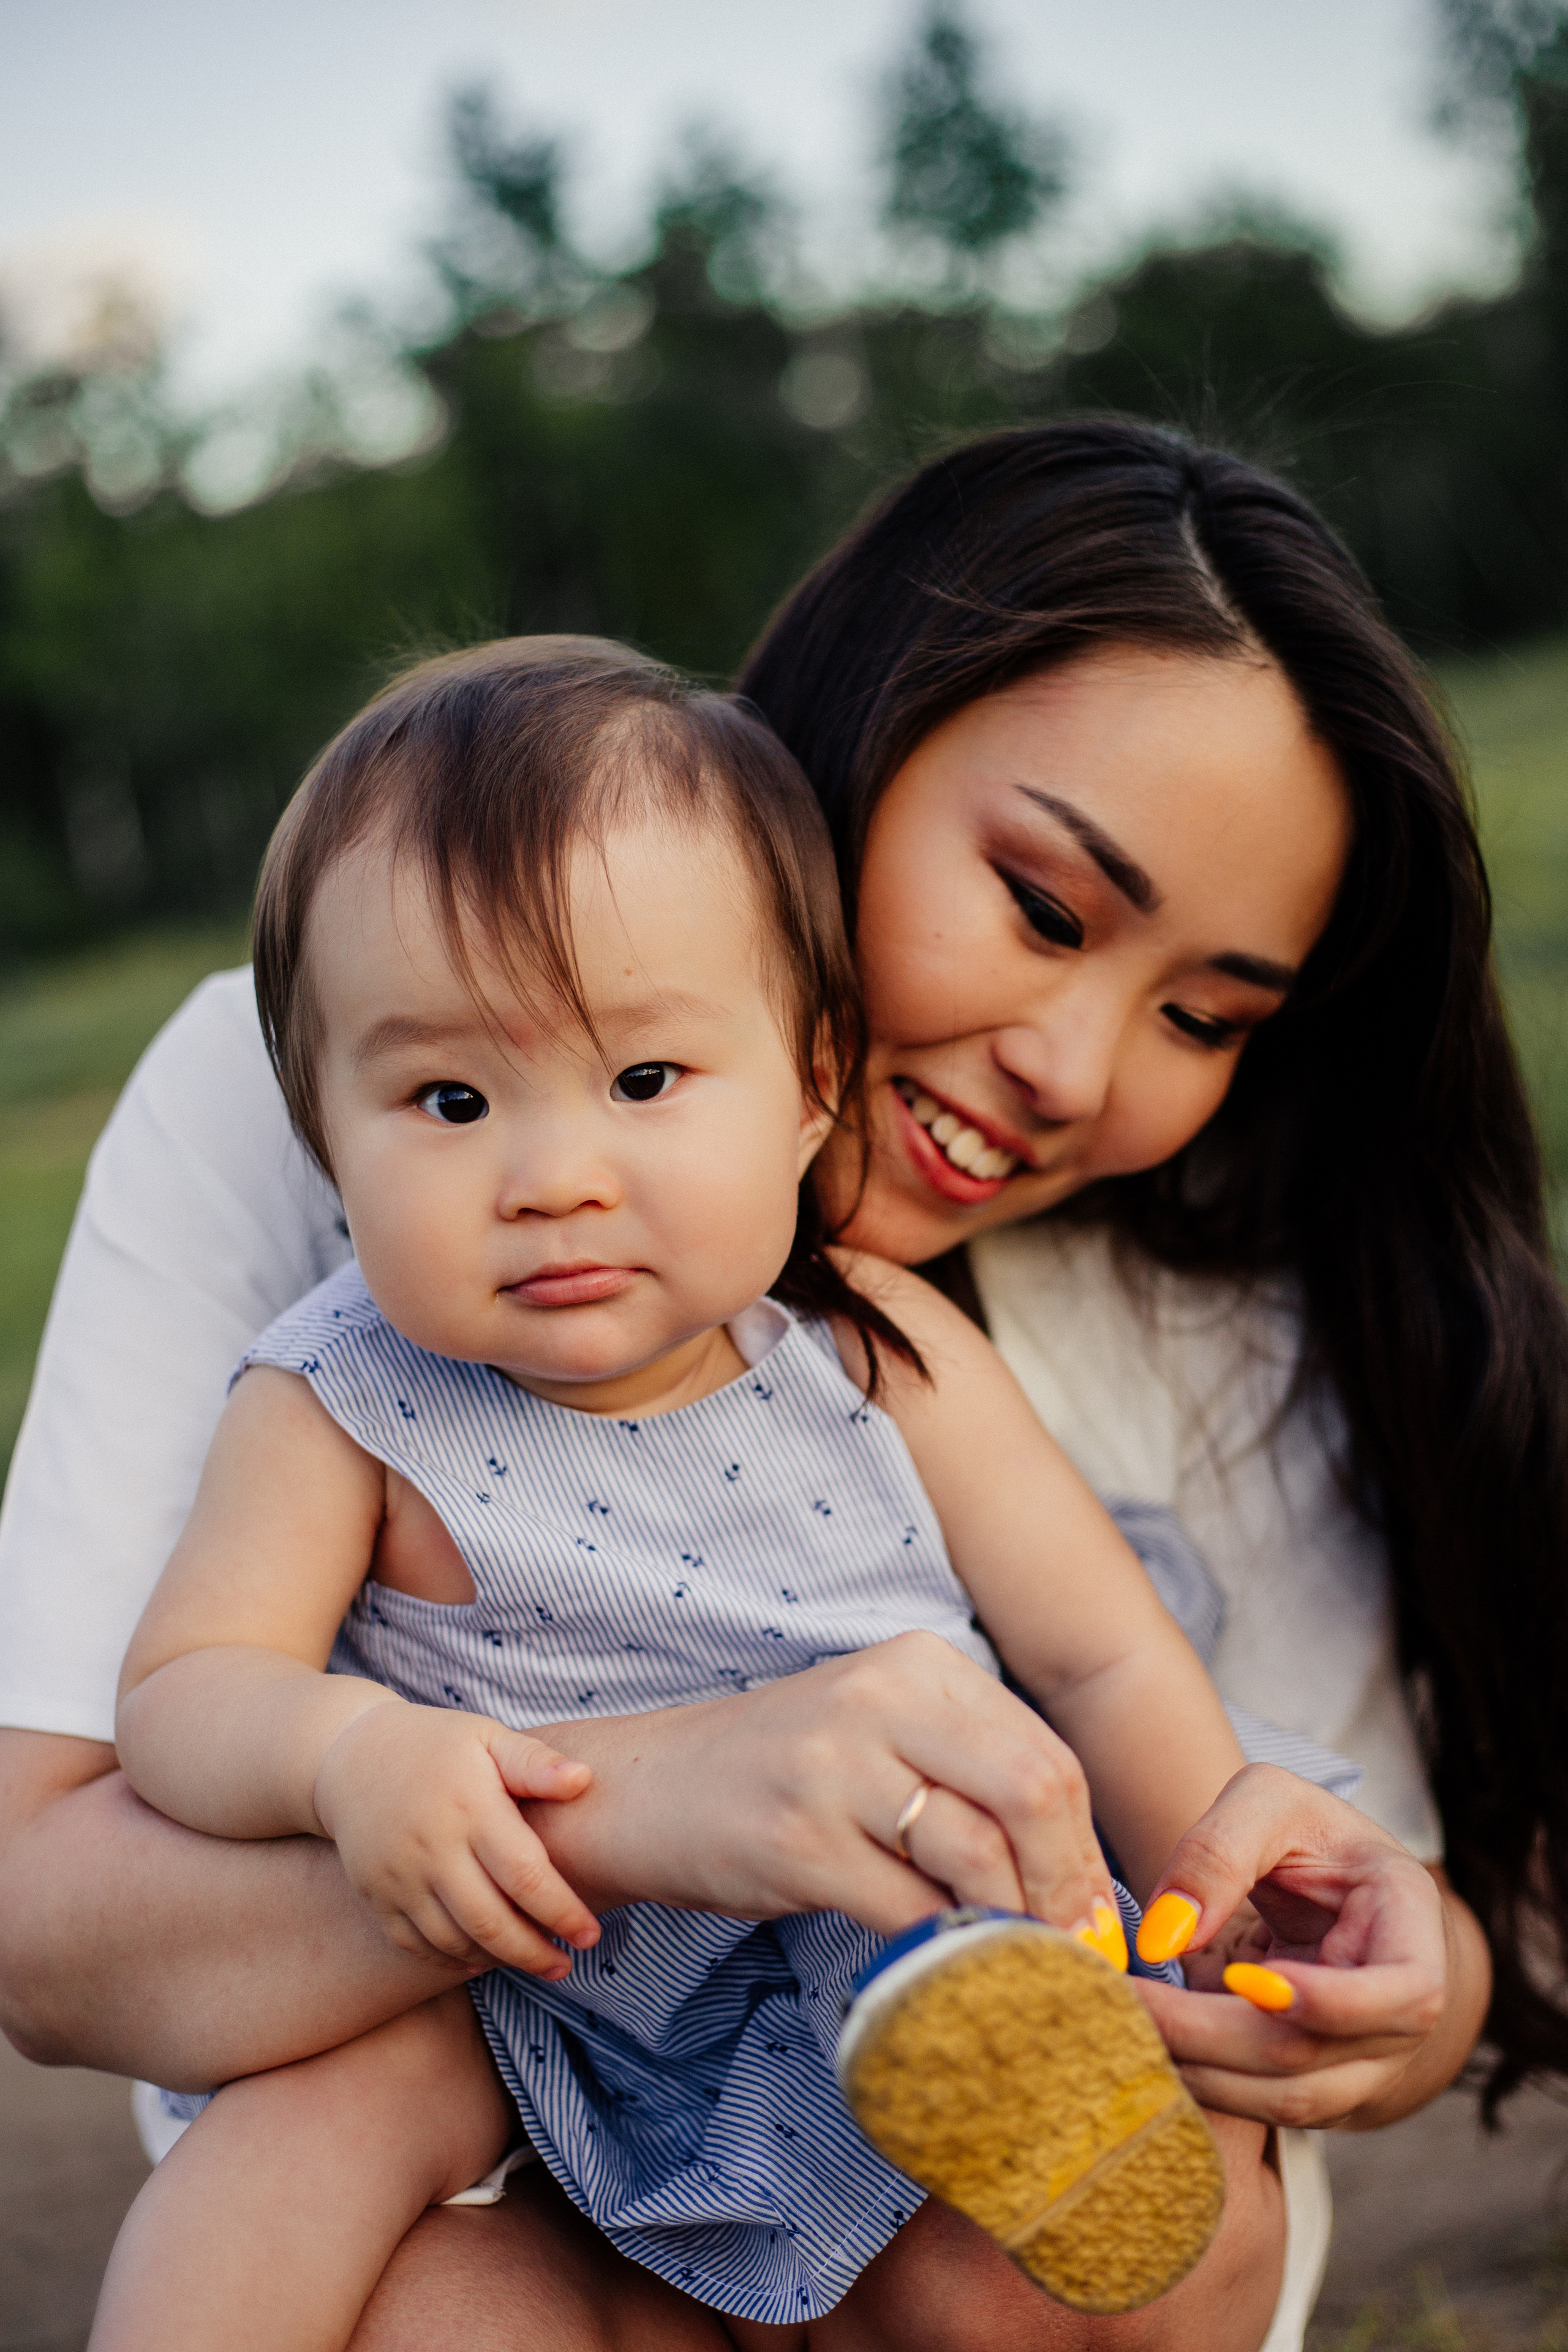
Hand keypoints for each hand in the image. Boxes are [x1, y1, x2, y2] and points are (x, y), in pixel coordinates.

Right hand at [313, 1704, 600, 1978]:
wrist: (352, 1756)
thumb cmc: (437, 1744)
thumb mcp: (487, 1737)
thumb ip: (534, 1762)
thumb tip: (584, 1780)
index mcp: (471, 1808)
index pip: (525, 1876)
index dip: (562, 1912)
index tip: (589, 1935)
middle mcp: (432, 1848)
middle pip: (490, 1922)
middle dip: (534, 1953)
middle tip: (566, 1966)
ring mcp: (399, 1877)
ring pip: (453, 1941)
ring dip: (498, 1961)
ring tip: (535, 1963)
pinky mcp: (377, 1895)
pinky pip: (414, 1944)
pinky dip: (450, 1960)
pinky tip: (481, 1960)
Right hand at [528, 1631, 1122, 1946]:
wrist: (653, 1788)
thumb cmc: (788, 1773)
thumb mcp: (886, 1737)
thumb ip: (973, 1777)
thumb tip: (1081, 1886)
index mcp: (919, 1665)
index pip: (1047, 1757)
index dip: (1087, 1853)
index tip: (1096, 1924)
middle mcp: (880, 1699)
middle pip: (1032, 1793)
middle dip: (1068, 1891)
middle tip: (1075, 1959)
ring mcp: (835, 1767)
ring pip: (977, 1856)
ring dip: (1014, 1931)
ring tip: (1021, 1974)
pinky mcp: (798, 1840)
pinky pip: (909, 1911)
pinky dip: (946, 1955)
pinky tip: (950, 1976)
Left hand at [1128, 1764, 1485, 2127]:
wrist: (1325, 1880)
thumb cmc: (1307, 1834)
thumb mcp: (1269, 1801)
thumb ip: (1218, 1851)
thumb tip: (1166, 1935)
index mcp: (1410, 1928)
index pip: (1405, 1993)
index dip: (1333, 2002)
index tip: (1246, 1977)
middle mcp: (1401, 2015)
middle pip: (1318, 2058)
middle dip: (1214, 2037)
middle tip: (1129, 2001)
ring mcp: (1366, 2063)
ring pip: (1288, 2100)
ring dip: (1200, 2071)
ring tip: (1127, 2023)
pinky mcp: (1321, 2085)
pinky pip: (1265, 2107)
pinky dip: (1205, 2084)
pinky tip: (1151, 2045)